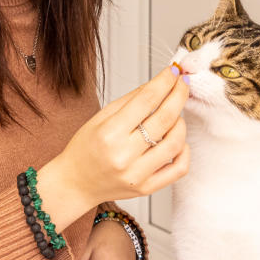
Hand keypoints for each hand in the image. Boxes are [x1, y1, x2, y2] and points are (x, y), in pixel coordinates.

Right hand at [36, 65, 190, 226]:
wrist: (76, 184)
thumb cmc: (84, 149)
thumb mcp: (99, 118)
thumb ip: (129, 101)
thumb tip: (157, 84)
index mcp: (109, 133)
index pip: (146, 100)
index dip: (164, 82)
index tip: (174, 71)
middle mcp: (124, 155)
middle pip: (165, 118)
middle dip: (179, 95)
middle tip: (183, 83)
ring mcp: (137, 174)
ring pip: (176, 142)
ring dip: (181, 122)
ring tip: (174, 114)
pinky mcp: (147, 188)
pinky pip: (179, 168)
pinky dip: (184, 150)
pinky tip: (177, 140)